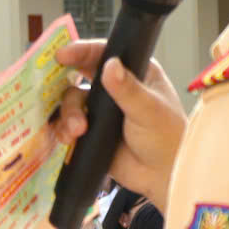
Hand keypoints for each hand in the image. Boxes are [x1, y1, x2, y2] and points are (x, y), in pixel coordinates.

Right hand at [50, 41, 186, 208]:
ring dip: (69, 116)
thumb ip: (128, 89)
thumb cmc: (167, 139)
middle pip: (79, 78)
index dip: (80, 51)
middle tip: (71, 107)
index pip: (103, 54)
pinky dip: (64, 131)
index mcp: (134, 73)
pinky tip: (70, 140)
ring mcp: (101, 111)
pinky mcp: (91, 132)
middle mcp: (114, 88)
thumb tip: (111, 66)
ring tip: (78, 132)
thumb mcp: (149, 110)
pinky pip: (67, 125)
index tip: (61, 55)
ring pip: (71, 103)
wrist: (162, 177)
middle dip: (70, 94)